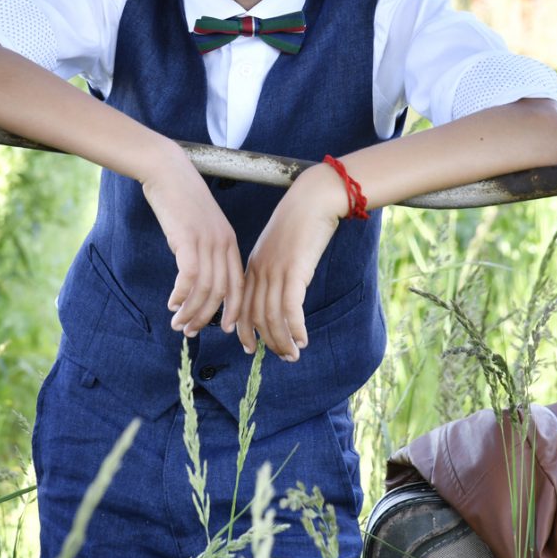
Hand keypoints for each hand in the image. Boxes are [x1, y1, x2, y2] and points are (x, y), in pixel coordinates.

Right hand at [140, 147, 243, 337]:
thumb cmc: (180, 198)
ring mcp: (207, 241)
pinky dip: (182, 295)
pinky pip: (190, 276)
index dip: (233, 309)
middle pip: (222, 292)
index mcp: (229, 242)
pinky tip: (172, 303)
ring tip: (178, 323)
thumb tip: (196, 276)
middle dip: (207, 317)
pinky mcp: (188, 238)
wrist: (168, 171)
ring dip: (191, 311)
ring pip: (205, 289)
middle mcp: (222, 244)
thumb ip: (203, 249)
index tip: (225, 329)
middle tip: (190, 331)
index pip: (238, 284)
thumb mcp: (199, 226)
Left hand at [237, 164, 349, 361]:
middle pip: (256, 315)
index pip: (243, 304)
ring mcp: (276, 271)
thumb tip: (282, 288)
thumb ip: (276, 267)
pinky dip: (295, 329)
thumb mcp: (282, 246)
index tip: (250, 347)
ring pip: (273, 317)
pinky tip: (302, 339)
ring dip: (282, 340)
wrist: (313, 199)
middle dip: (266, 341)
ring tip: (292, 355)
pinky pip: (291, 309)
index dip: (245, 329)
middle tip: (280, 357)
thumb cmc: (302, 221)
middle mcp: (260, 271)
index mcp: (253, 265)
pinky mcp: (295, 271)